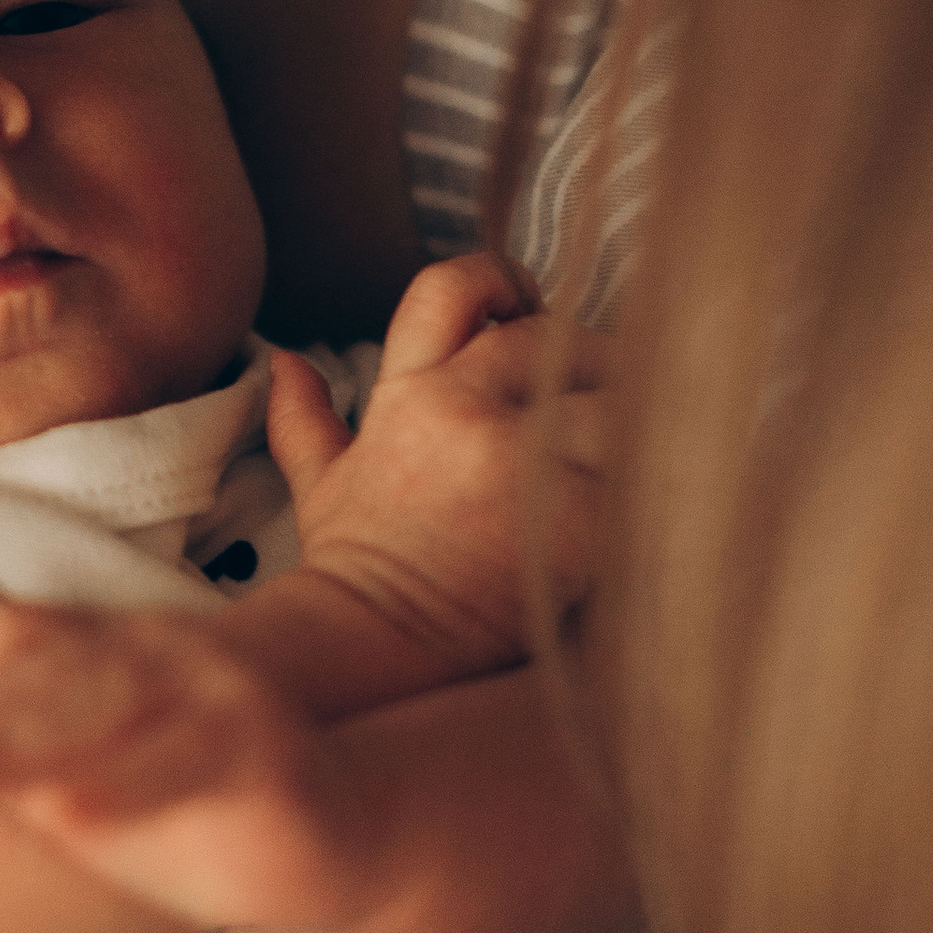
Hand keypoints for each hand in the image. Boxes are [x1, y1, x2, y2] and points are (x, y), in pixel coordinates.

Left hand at [0, 598, 357, 930]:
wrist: (348, 828)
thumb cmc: (200, 805)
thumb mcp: (98, 781)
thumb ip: (21, 760)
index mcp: (112, 652)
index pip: (13, 646)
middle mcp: (160, 656)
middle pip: (41, 681)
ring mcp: (213, 696)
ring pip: (101, 712)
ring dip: (15, 750)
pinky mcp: (258, 754)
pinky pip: (179, 768)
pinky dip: (118, 788)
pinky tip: (62, 812)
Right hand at [273, 253, 611, 684]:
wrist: (373, 652)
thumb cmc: (357, 577)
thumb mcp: (321, 489)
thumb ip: (306, 422)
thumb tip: (284, 363)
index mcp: (409, 394)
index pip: (452, 290)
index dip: (497, 279)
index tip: (525, 301)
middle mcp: (463, 411)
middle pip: (555, 340)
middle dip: (589, 362)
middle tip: (604, 397)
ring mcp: (520, 462)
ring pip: (611, 400)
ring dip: (631, 423)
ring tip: (633, 453)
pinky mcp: (572, 517)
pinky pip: (638, 475)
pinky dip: (648, 487)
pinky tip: (642, 509)